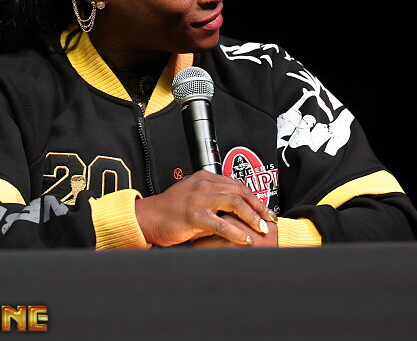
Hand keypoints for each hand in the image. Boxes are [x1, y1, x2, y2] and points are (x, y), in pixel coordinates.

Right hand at [134, 171, 273, 246]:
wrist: (147, 217)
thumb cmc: (169, 210)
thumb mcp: (194, 198)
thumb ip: (213, 200)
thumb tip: (235, 212)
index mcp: (205, 178)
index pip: (237, 184)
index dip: (254, 197)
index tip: (264, 210)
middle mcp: (203, 184)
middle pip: (240, 192)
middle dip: (258, 207)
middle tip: (268, 220)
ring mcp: (199, 199)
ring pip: (235, 203)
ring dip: (252, 217)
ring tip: (260, 228)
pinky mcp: (194, 215)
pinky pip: (221, 223)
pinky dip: (236, 232)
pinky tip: (243, 238)